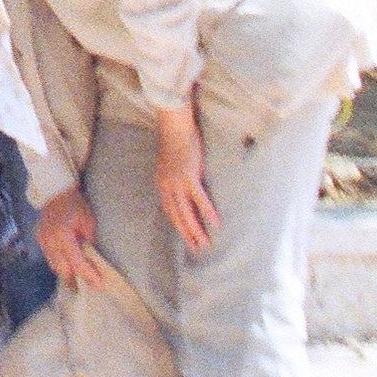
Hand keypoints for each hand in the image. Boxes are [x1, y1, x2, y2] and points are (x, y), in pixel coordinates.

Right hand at [36, 186, 107, 288]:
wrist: (55, 192)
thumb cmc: (75, 205)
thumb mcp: (88, 222)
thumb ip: (89, 243)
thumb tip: (92, 262)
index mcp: (62, 234)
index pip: (76, 261)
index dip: (88, 274)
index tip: (99, 284)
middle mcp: (49, 240)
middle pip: (63, 269)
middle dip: (77, 279)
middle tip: (91, 285)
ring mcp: (42, 241)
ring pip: (55, 266)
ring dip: (68, 274)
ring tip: (81, 281)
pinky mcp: (39, 240)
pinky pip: (50, 259)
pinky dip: (60, 264)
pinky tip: (70, 267)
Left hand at [152, 100, 220, 253]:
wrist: (175, 127)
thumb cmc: (175, 142)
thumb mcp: (169, 164)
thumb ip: (174, 177)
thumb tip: (182, 187)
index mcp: (162, 184)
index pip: (169, 211)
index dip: (177, 225)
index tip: (185, 237)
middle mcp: (167, 187)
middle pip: (176, 216)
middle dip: (185, 234)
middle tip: (195, 249)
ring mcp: (177, 184)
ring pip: (186, 213)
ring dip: (195, 230)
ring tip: (204, 243)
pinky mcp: (189, 177)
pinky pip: (199, 199)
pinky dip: (207, 212)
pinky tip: (215, 223)